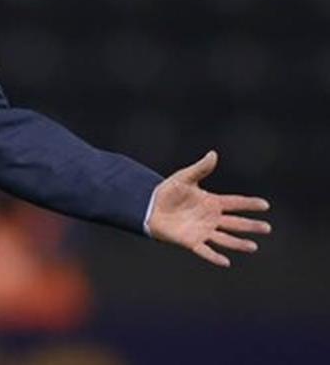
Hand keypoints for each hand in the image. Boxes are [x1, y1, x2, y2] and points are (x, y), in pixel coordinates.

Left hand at [148, 150, 270, 266]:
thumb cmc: (168, 192)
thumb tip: (213, 154)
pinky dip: (215, 257)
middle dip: (251, 225)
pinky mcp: (192, 241)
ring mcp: (203, 231)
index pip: (235, 202)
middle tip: (267, 228)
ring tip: (253, 246)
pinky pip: (205, 251)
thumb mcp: (184, 178)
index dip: (249, 203)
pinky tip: (226, 262)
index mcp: (211, 202)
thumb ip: (200, 168)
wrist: (150, 206)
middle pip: (235, 223)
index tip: (265, 204)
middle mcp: (210, 218)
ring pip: (225, 238)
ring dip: (238, 243)